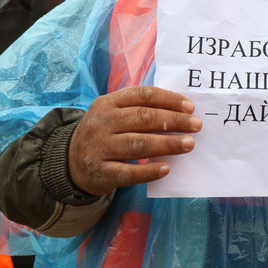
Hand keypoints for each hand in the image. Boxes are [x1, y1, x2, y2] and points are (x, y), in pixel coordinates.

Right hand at [69, 85, 201, 195]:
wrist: (71, 162)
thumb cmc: (105, 133)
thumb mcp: (114, 114)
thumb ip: (140, 110)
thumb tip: (181, 112)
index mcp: (108, 103)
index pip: (142, 95)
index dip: (168, 100)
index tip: (190, 108)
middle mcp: (102, 122)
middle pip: (143, 118)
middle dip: (173, 121)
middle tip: (196, 126)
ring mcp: (99, 147)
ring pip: (137, 144)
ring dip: (167, 144)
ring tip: (188, 144)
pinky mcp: (100, 172)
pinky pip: (128, 172)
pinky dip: (148, 171)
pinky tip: (166, 169)